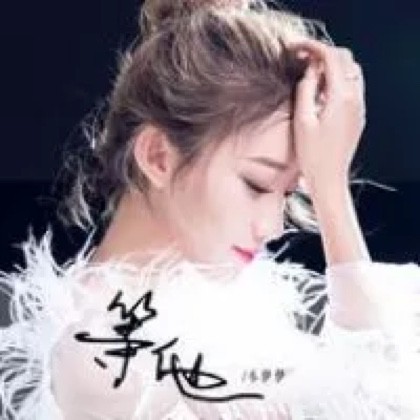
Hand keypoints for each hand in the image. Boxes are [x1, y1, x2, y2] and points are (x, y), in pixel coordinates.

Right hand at [290, 39, 365, 192]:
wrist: (329, 178)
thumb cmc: (313, 156)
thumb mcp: (302, 121)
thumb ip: (306, 90)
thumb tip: (309, 71)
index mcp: (341, 98)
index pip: (332, 58)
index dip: (313, 48)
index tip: (296, 49)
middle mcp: (355, 99)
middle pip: (345, 60)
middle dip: (324, 54)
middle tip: (302, 59)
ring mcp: (358, 108)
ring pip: (351, 72)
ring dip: (332, 67)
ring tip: (310, 75)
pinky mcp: (357, 116)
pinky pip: (352, 87)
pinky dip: (337, 80)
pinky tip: (320, 92)